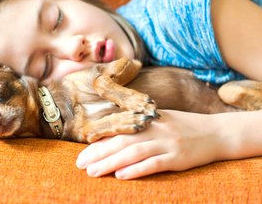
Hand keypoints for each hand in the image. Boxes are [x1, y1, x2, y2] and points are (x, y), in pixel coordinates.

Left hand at [76, 110, 224, 179]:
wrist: (217, 133)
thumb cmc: (184, 127)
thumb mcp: (161, 120)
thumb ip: (139, 126)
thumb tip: (114, 135)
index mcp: (148, 120)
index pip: (117, 131)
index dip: (98, 143)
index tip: (82, 153)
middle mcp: (155, 130)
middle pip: (121, 142)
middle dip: (98, 153)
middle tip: (80, 165)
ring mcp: (167, 144)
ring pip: (133, 153)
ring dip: (111, 163)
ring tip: (93, 172)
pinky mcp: (178, 158)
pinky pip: (154, 164)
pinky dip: (136, 170)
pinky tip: (121, 176)